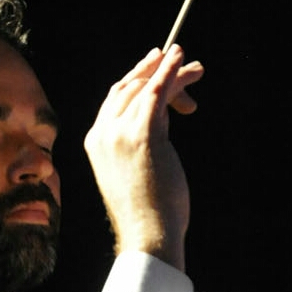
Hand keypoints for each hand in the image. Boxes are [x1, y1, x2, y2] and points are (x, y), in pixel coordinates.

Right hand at [84, 45, 203, 269]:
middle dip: (155, 71)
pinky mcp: (142, 133)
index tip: (155, 68)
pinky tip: (181, 60)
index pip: (114, 100)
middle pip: (129, 88)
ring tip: (196, 68)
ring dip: (172, 72)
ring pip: (146, 88)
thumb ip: (141, 142)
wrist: (147, 233)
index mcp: (95, 142)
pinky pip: (157, 92)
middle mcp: (102, 132)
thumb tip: (163, 120)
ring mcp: (120, 132)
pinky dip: (170, 72)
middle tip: (177, 58)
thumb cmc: (148, 211)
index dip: (136, 80)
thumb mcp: (137, 169)